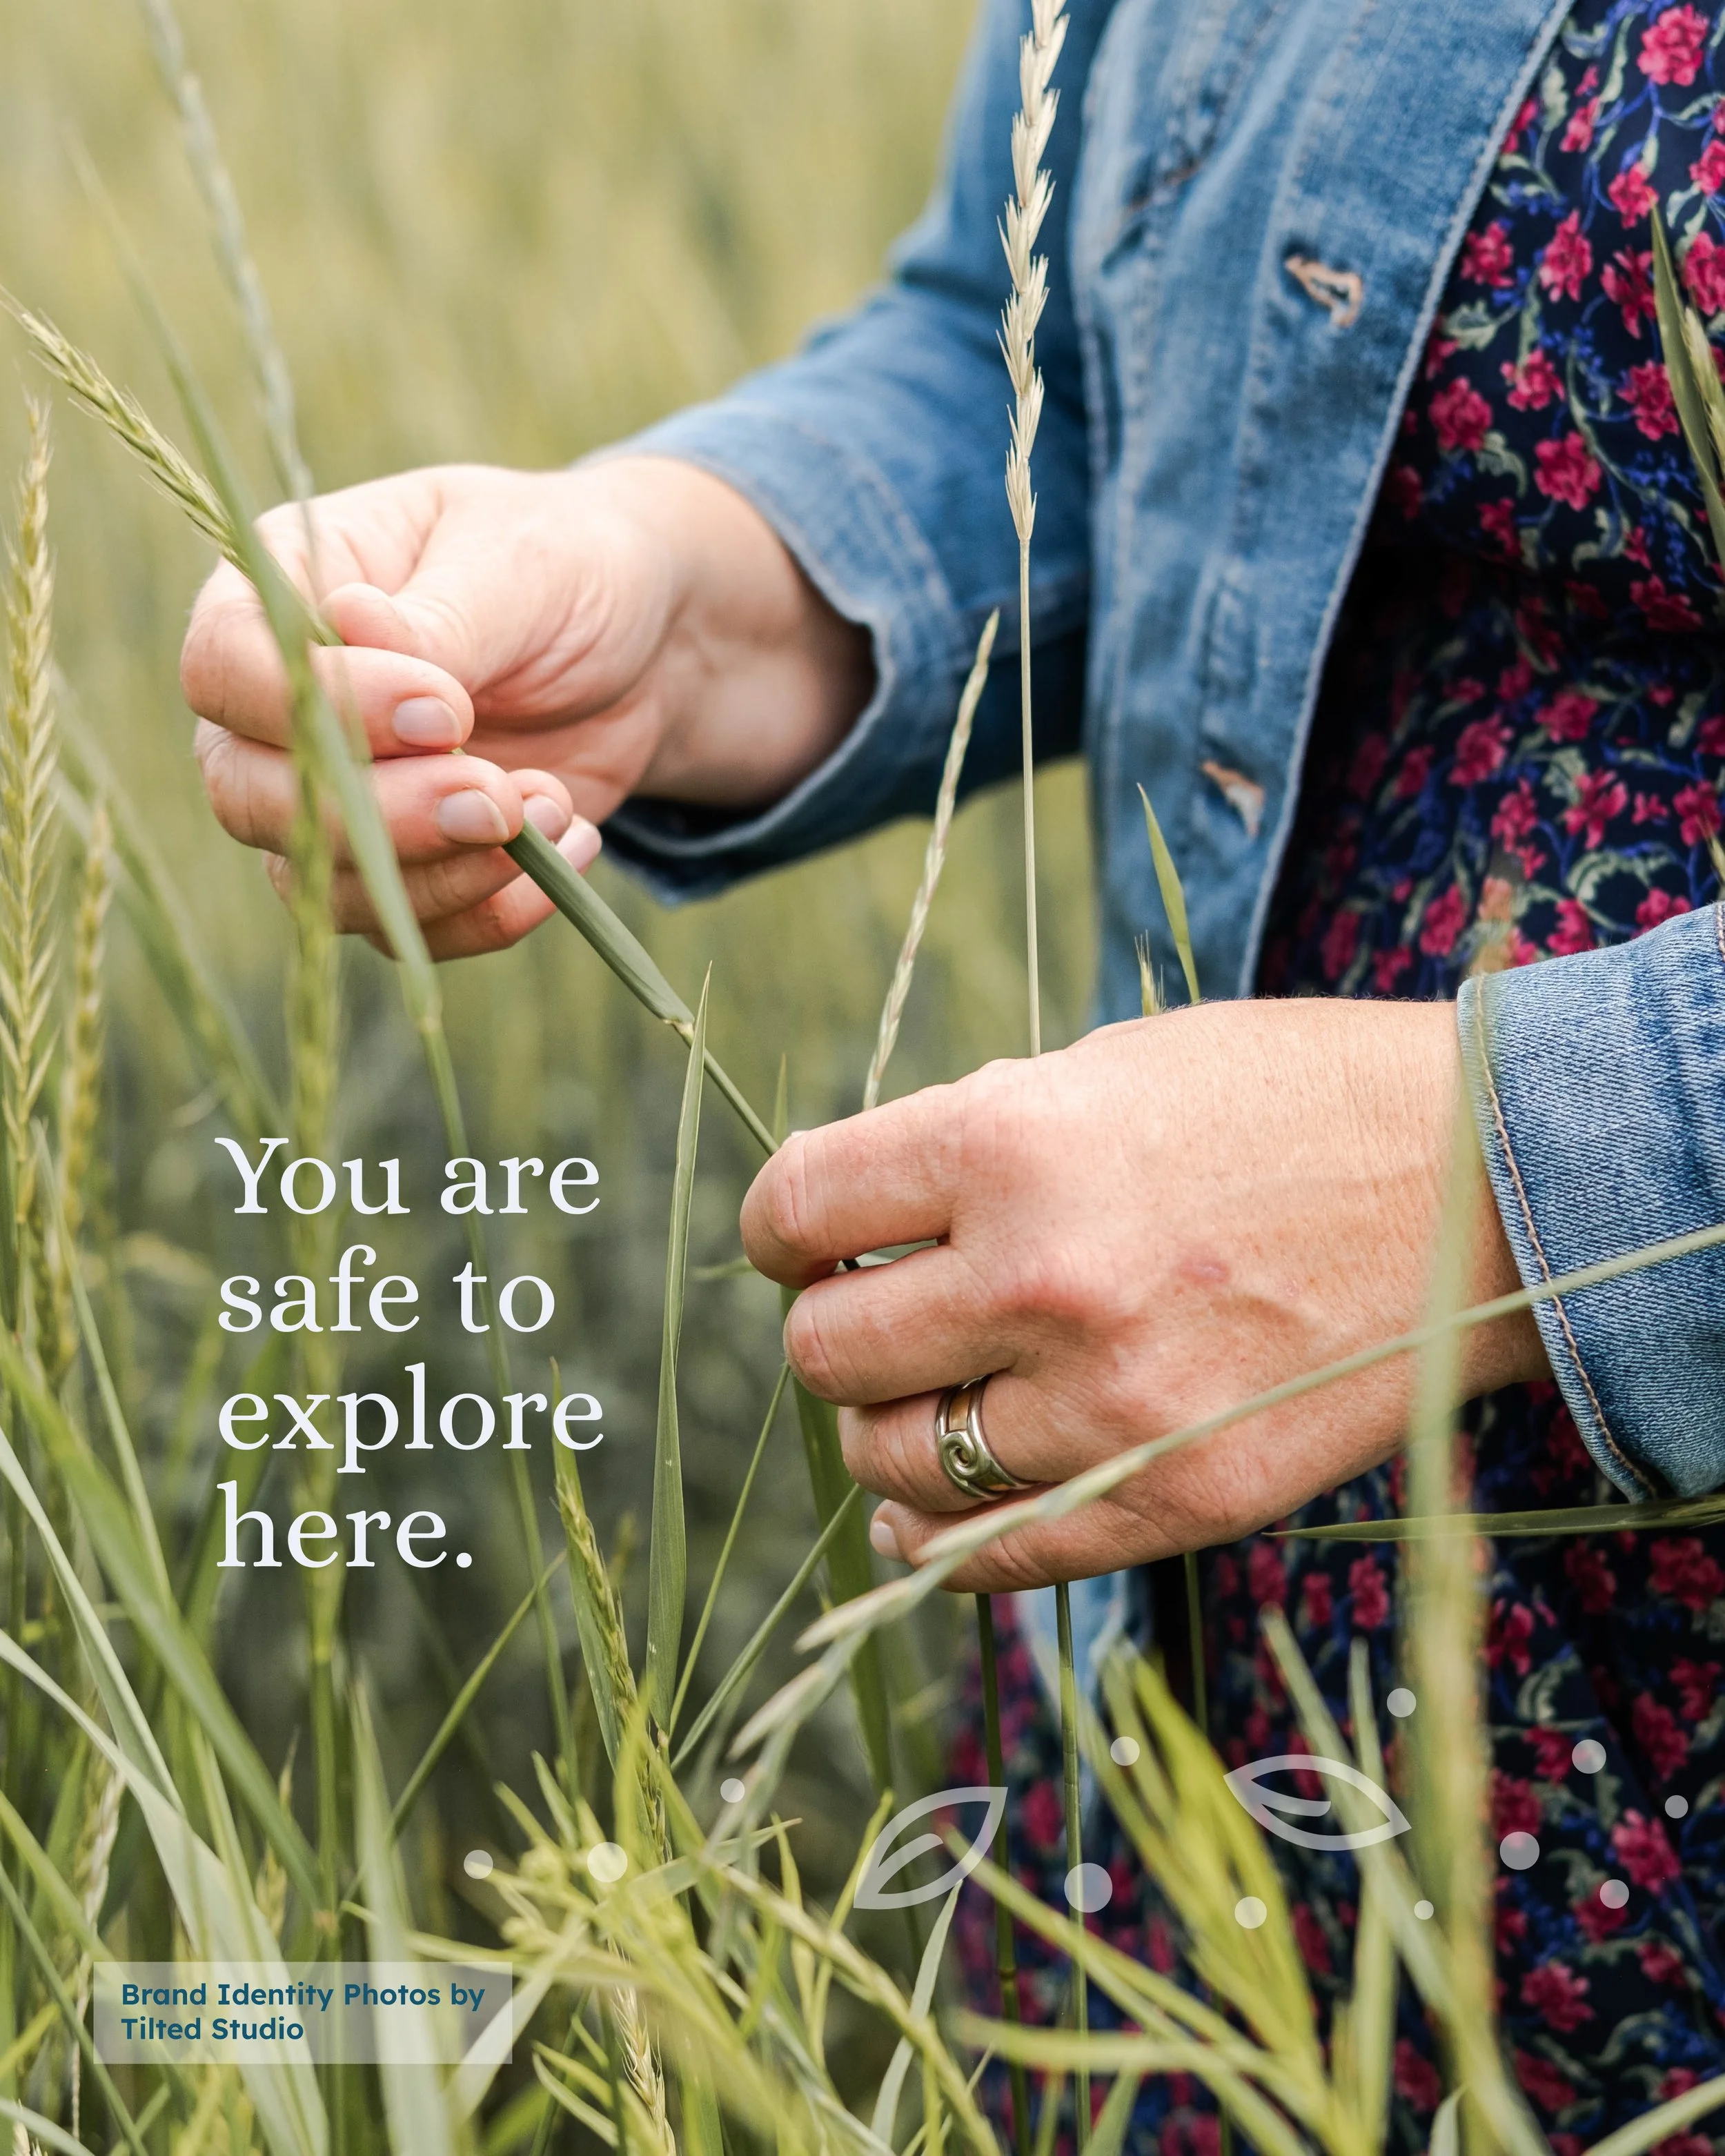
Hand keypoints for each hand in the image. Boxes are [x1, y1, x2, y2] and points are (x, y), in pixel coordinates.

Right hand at [183, 457, 872, 956]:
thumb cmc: (563, 567)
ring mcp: (332, 796)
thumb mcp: (517, 562)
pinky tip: (571, 845)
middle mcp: (279, 708)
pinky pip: (406, 928)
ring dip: (447, 872)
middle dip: (382, 816)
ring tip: (555, 809)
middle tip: (497, 797)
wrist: (646, 643)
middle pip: (250, 798)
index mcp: (283, 589)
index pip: (225, 668)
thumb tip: (348, 620)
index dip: (321, 708)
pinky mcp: (401, 863)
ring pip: (323, 882)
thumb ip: (438, 615)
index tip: (447, 710)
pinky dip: (492, 911)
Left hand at [740, 999, 1547, 1590]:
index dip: (783, 1229)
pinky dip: (932, 1539)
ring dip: (889, 1427)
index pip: (796, 1209)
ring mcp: (1106, 1408)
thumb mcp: (1103, 1071)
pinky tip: (923, 1514)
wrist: (1483, 1184)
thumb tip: (856, 1232)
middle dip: (836, 1327)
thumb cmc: (1287, 1099)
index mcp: (1006, 1143)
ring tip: (932, 1394)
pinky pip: (987, 1555)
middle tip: (884, 1310)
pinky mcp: (1174, 1503)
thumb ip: (968, 1153)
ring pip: (892, 1460)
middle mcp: (1037, 1281)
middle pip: (824, 1352)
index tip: (804, 1239)